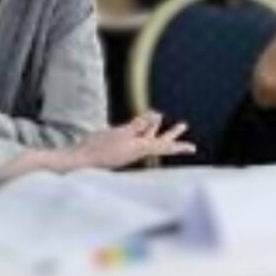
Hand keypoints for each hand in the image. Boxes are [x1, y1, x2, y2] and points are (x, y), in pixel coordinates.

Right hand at [71, 111, 195, 168]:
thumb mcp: (122, 133)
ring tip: (161, 118)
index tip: (193, 148)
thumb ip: (139, 124)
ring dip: (155, 127)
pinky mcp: (119, 146)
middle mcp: (137, 150)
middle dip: (171, 132)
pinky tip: (142, 122)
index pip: (165, 146)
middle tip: (184, 124)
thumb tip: (157, 115)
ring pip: (146, 136)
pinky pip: (135, 136)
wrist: (81, 160)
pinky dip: (141, 128)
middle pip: (159, 141)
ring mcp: (128, 149)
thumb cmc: (100, 148)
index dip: (179, 146)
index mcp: (140, 149)